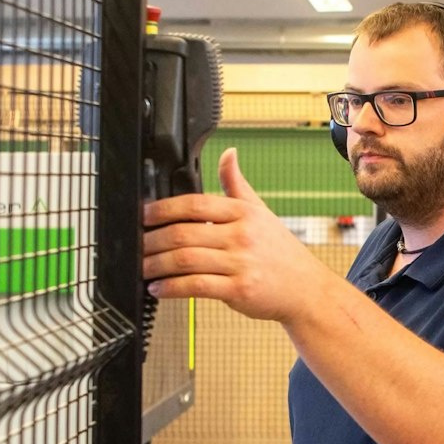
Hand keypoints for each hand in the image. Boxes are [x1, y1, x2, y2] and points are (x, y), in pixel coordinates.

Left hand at [143, 148, 339, 323]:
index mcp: (243, 212)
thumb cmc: (281, 252)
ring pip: (186, 260)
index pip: (194, 204)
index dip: (163, 209)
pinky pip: (196, 286)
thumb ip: (237, 185)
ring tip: (143, 268)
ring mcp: (241, 263)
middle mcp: (241, 235)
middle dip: (152, 240)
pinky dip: (171, 288)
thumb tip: (228, 154)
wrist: (306, 289)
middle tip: (136, 246)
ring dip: (157, 265)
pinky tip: (159, 288)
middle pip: (184, 232)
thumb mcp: (261, 211)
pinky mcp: (239, 290)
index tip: (143, 216)